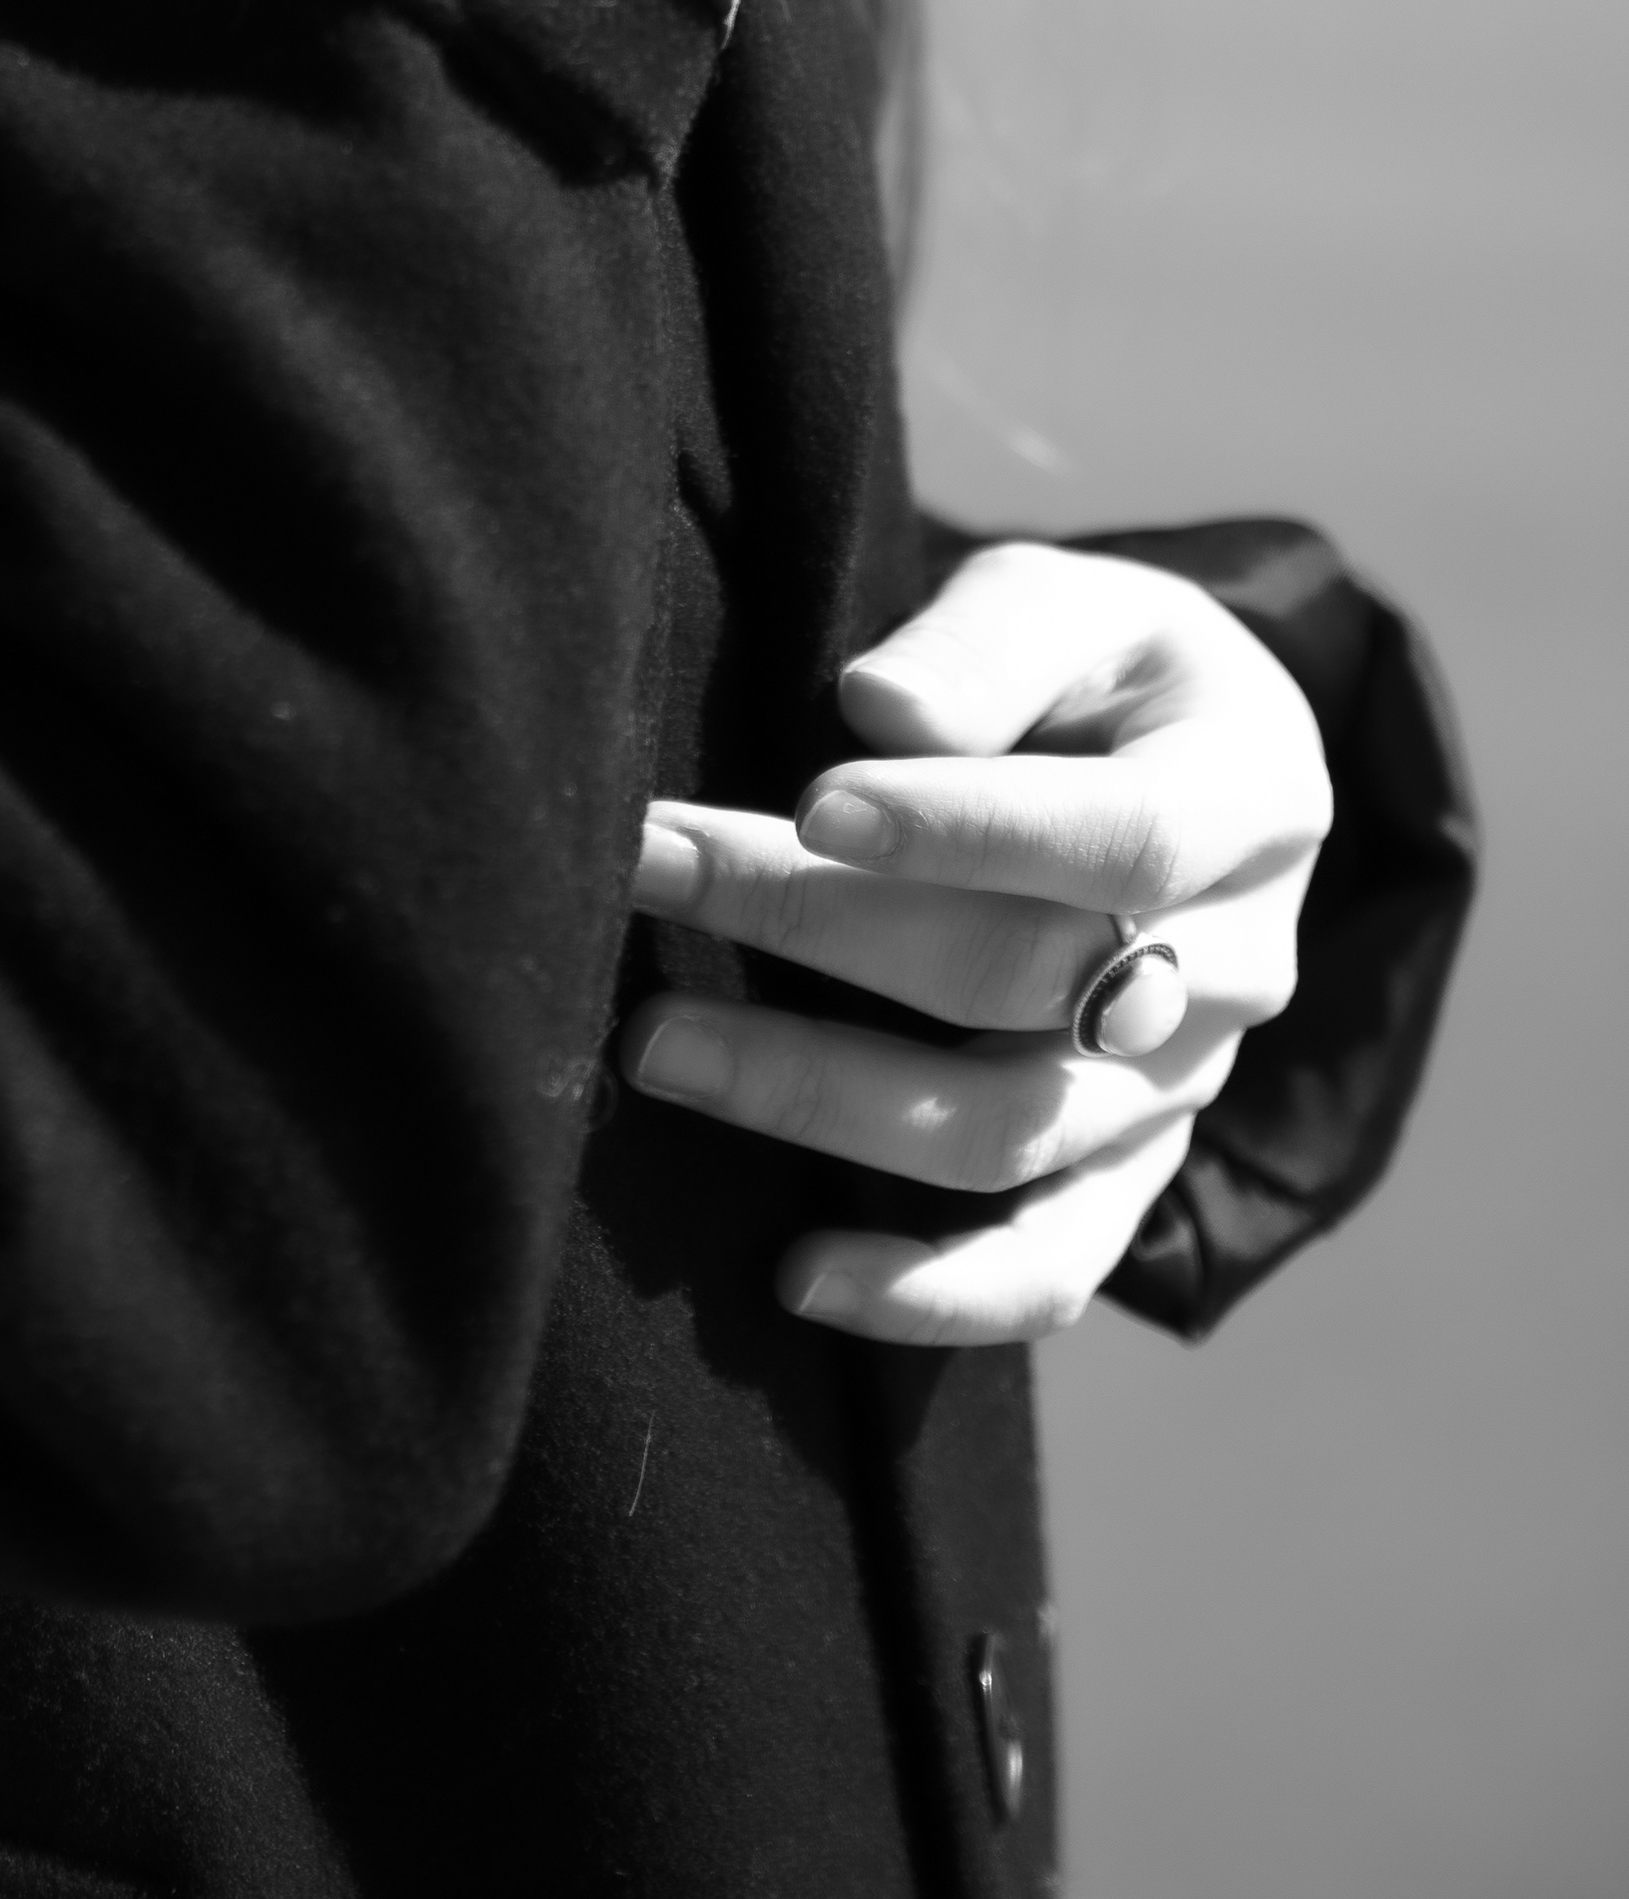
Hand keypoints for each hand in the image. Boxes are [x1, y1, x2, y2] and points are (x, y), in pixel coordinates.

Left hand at [617, 538, 1331, 1345]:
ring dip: (822, 1096)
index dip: (968, 828)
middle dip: (818, 922)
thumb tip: (881, 710)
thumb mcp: (1073, 603)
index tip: (810, 800)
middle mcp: (1237, 968)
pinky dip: (933, 1295)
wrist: (1183, 768)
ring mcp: (1182, 1089)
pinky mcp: (1125, 1175)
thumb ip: (990, 645)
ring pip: (1009, 1128)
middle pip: (1029, 978)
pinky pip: (1049, 1267)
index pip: (1122, 839)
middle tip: (646, 866)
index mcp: (1252, 802)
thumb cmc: (1098, 670)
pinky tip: (799, 1275)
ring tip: (658, 1043)